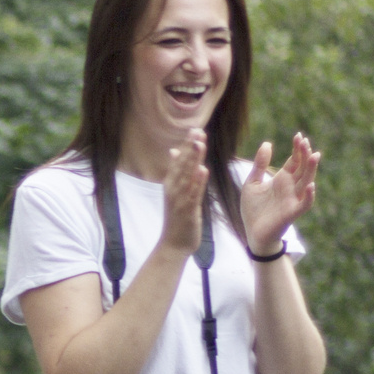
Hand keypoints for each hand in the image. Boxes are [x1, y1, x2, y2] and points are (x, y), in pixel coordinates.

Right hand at [159, 130, 211, 257]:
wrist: (173, 244)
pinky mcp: (187, 211)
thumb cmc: (177, 217)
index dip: (186, 145)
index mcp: (171, 184)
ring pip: (187, 176)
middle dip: (190, 148)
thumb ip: (176, 171)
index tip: (194, 129)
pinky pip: (193, 194)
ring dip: (193, 160)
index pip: (179, 161)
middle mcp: (173, 189)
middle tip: (197, 131)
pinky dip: (198, 182)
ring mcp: (179, 200)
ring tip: (199, 144)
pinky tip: (203, 170)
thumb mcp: (174, 192)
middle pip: (182, 165)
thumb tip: (174, 151)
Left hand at [240, 132, 320, 254]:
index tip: (298, 136)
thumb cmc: (253, 209)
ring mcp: (292, 200)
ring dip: (311, 169)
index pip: (294, 161)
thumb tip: (267, 143)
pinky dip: (309, 196)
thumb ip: (259, 165)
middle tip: (305, 141)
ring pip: (306, 182)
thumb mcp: (252, 183)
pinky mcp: (291, 213)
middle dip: (305, 155)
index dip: (297, 149)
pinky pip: (304, 204)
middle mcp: (290, 188)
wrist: (252, 233)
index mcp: (282, 180)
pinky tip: (310, 186)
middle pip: (302, 168)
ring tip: (315, 155)